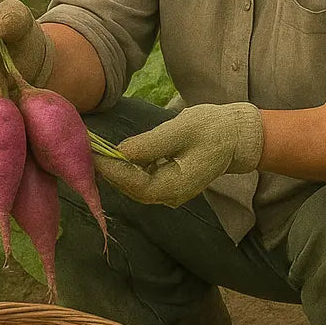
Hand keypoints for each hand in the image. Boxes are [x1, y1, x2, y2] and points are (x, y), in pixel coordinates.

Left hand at [94, 102, 263, 206]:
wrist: (237, 136)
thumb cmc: (213, 129)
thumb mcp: (181, 130)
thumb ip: (150, 144)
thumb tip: (121, 152)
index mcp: (176, 186)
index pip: (135, 184)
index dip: (112, 170)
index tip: (92, 153)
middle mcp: (171, 196)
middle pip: (132, 189)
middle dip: (110, 171)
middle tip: (88, 151)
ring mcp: (171, 192)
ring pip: (136, 186)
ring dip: (117, 170)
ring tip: (98, 152)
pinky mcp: (170, 183)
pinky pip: (143, 179)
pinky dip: (128, 168)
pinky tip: (118, 154)